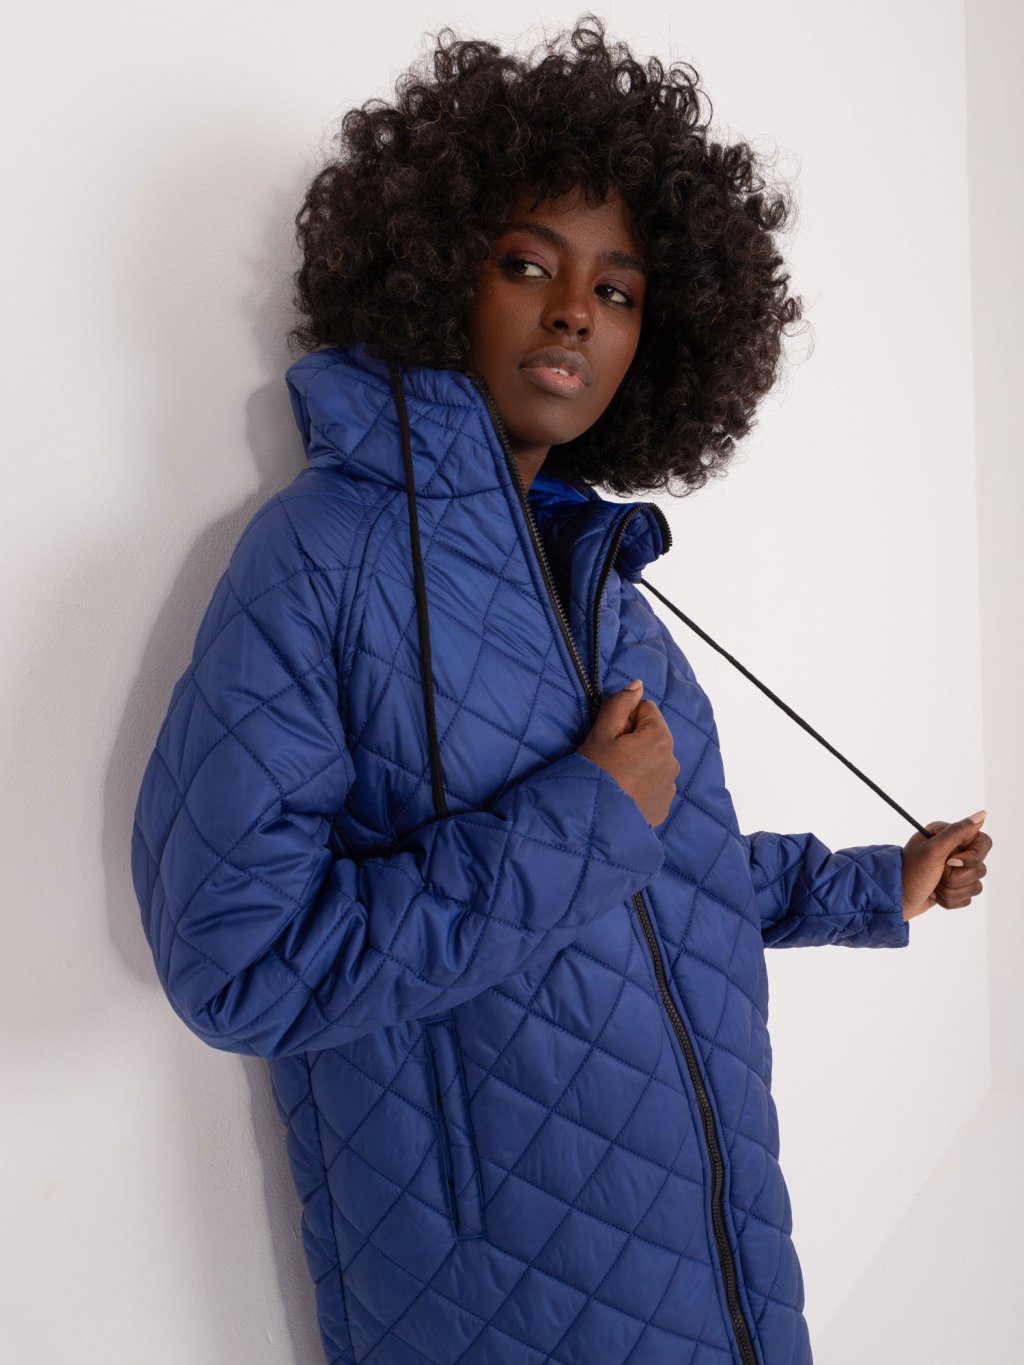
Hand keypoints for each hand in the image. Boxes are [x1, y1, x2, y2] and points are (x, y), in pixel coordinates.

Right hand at [576, 679, 679, 827]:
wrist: (593, 821)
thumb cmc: (594, 773)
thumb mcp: (600, 733)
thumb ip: (619, 704)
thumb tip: (637, 685)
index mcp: (660, 738)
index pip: (646, 710)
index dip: (624, 719)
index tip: (610, 737)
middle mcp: (672, 761)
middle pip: (652, 735)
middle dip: (633, 739)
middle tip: (609, 757)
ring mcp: (669, 786)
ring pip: (654, 759)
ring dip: (638, 761)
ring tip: (614, 777)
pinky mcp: (663, 806)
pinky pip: (654, 784)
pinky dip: (642, 783)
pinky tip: (622, 792)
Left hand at [901, 811, 990, 920]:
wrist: (894, 900)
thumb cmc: (910, 873)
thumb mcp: (933, 850)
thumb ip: (958, 832)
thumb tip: (982, 814)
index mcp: (948, 836)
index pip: (983, 842)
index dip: (972, 857)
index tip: (951, 861)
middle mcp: (953, 851)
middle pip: (980, 868)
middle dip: (956, 878)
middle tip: (936, 874)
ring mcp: (954, 871)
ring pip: (975, 886)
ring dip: (951, 891)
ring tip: (933, 887)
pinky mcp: (953, 889)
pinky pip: (967, 898)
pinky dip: (950, 900)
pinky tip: (935, 895)